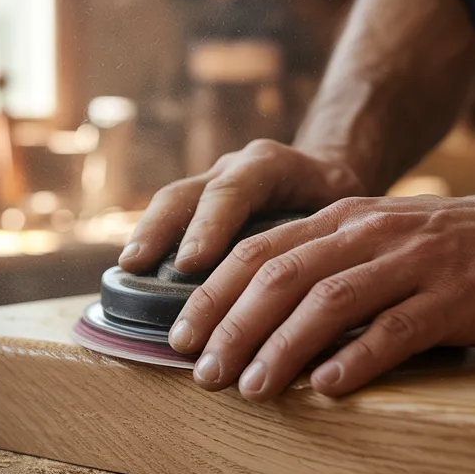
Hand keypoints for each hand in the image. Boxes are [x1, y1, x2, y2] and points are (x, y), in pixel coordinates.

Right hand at [118, 140, 365, 273]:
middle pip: (189, 194)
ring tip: (127, 270)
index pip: (234, 191)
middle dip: (162, 230)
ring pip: (172, 203)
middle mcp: (234, 171)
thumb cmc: (340, 202)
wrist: (328, 173)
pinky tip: (133, 276)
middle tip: (138, 265)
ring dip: (147, 236)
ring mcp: (211, 185)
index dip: (209, 227)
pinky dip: (151, 244)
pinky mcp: (200, 205)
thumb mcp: (347, 213)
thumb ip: (331, 246)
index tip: (190, 264)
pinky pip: (169, 219)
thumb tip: (322, 307)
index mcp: (271, 166)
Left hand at [167, 192, 474, 399]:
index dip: (214, 296)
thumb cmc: (449, 249)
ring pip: (330, 301)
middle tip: (204, 374)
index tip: (181, 339)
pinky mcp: (453, 297)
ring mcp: (413, 263)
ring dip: (283, 348)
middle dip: (234, 326)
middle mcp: (369, 233)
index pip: (259, 252)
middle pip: (282, 276)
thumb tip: (254, 321)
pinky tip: (329, 388)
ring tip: (253, 389)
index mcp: (341, 219)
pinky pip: (396, 329)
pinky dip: (357, 358)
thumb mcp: (377, 238)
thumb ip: (324, 266)